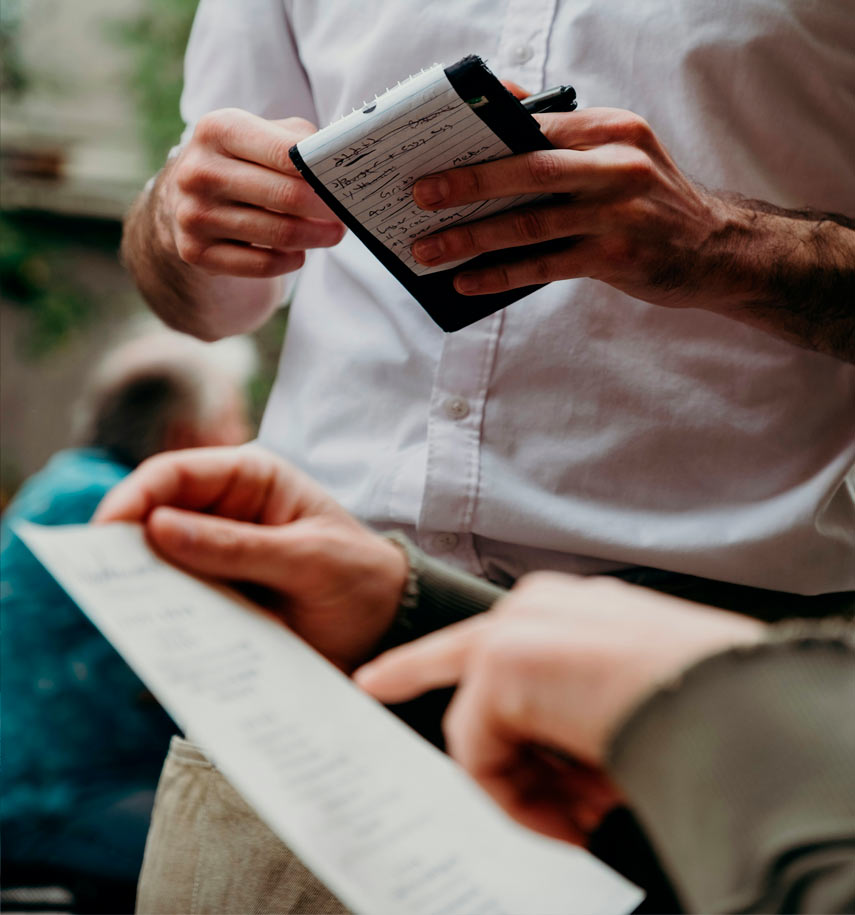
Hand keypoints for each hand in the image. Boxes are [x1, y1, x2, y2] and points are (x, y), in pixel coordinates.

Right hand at [94, 446, 406, 670]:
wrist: (389, 629)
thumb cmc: (360, 577)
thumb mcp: (308, 559)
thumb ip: (238, 546)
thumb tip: (157, 528)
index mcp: (251, 480)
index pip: (175, 474)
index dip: (135, 497)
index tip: (105, 532)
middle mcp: (227, 513)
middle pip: (156, 518)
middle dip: (126, 545)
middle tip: (99, 578)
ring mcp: (219, 557)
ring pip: (160, 564)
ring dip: (141, 585)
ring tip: (122, 610)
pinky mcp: (219, 598)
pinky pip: (179, 603)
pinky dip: (163, 616)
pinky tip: (153, 635)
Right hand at [159, 109, 344, 278]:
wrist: (183, 199)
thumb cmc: (240, 163)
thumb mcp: (260, 135)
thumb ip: (298, 140)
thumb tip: (338, 160)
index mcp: (217, 130)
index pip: (285, 152)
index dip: (322, 172)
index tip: (344, 184)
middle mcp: (199, 172)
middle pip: (287, 197)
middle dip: (326, 209)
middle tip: (346, 215)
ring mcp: (193, 215)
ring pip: (279, 235)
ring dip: (316, 237)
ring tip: (332, 234)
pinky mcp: (196, 252)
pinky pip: (262, 266)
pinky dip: (290, 260)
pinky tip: (298, 253)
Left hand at [356, 572, 762, 842]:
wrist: (731, 696)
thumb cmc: (705, 698)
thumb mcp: (638, 699)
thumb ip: (583, 714)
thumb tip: (573, 766)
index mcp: (578, 610)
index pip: (501, 633)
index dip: (439, 656)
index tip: (381, 673)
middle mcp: (540, 610)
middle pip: (457, 655)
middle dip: (412, 673)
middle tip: (376, 688)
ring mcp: (516, 632)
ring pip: (481, 726)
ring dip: (527, 786)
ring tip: (587, 815)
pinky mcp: (500, 664)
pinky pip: (482, 755)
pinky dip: (521, 801)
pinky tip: (574, 817)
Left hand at [409, 107, 736, 308]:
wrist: (716, 248)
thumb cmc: (652, 199)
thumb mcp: (619, 152)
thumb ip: (563, 134)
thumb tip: (501, 104)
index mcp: (609, 129)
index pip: (533, 125)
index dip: (478, 138)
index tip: (432, 150)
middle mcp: (615, 165)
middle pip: (527, 169)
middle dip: (465, 182)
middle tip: (417, 195)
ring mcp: (618, 213)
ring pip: (529, 224)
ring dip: (471, 238)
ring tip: (429, 250)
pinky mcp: (617, 258)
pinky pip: (544, 266)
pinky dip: (501, 274)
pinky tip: (467, 282)